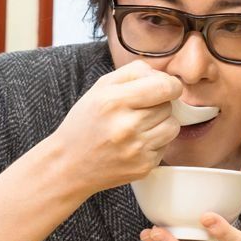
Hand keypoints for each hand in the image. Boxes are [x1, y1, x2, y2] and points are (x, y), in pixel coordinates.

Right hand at [52, 60, 181, 194]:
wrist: (68, 165)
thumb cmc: (85, 123)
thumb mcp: (100, 88)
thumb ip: (132, 72)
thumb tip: (163, 76)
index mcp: (114, 101)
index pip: (164, 87)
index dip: (171, 85)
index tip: (167, 88)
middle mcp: (126, 126)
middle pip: (168, 106)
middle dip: (159, 105)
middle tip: (139, 111)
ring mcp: (136, 149)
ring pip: (172, 127)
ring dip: (161, 124)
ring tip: (140, 127)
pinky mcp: (143, 167)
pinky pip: (165, 147)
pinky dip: (155, 143)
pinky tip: (135, 144)